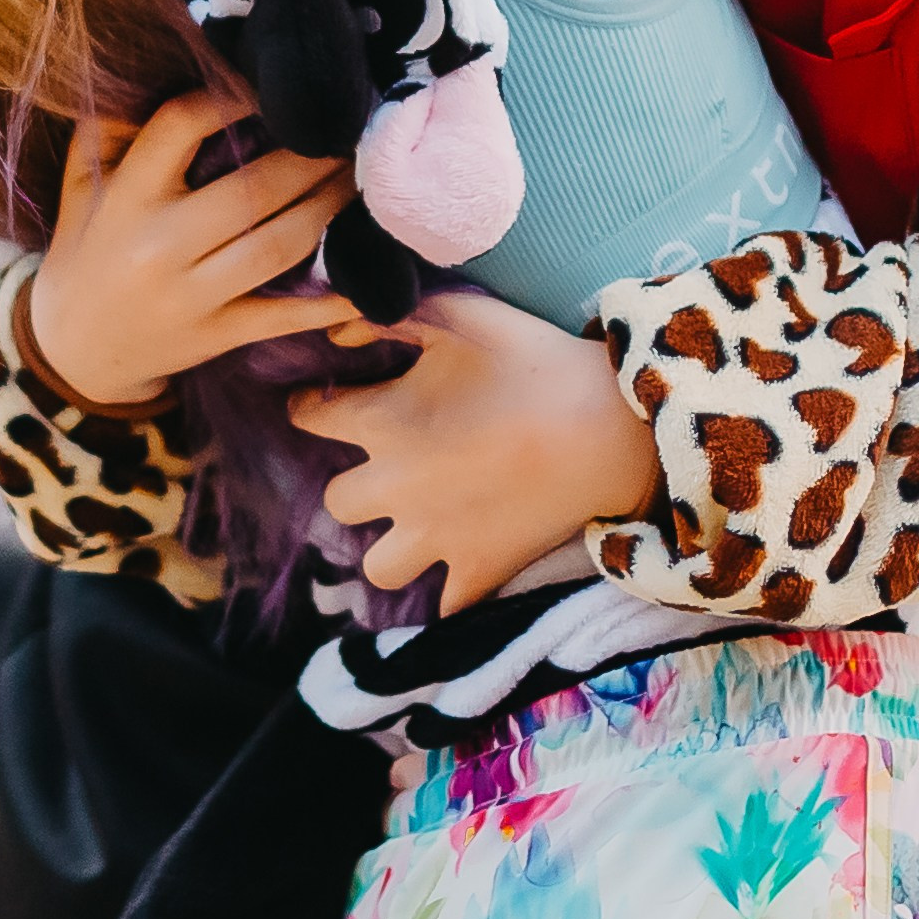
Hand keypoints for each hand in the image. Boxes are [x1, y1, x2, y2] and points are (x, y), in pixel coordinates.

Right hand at [24, 93, 355, 411]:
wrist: (73, 351)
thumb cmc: (85, 252)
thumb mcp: (81, 187)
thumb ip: (110, 130)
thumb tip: (157, 67)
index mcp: (125, 197)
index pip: (180, 126)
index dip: (231, 98)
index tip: (268, 83)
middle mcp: (159, 245)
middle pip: (253, 188)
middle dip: (310, 156)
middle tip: (346, 129)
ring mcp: (191, 296)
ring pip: (279, 244)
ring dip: (328, 207)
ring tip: (356, 178)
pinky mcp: (217, 336)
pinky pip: (283, 316)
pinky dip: (330, 303)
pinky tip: (367, 281)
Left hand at [296, 290, 658, 613]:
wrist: (609, 426)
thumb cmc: (533, 360)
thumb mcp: (460, 312)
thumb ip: (391, 315)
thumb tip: (336, 332)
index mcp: (383, 422)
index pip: (309, 417)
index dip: (310, 405)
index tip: (322, 403)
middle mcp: (395, 487)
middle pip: (335, 501)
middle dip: (353, 483)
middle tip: (385, 468)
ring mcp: (436, 537)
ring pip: (377, 567)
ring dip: (389, 548)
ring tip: (414, 527)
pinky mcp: (479, 570)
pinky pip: (443, 605)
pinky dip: (447, 591)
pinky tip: (459, 567)